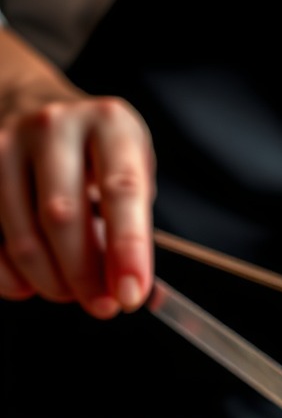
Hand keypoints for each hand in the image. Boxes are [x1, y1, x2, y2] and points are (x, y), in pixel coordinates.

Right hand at [0, 72, 154, 318]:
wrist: (41, 110)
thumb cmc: (99, 156)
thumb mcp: (132, 175)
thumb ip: (132, 226)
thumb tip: (125, 288)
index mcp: (110, 124)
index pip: (122, 191)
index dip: (128, 249)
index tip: (132, 294)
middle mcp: (55, 126)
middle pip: (62, 215)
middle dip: (84, 275)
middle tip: (103, 306)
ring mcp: (6, 141)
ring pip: (22, 231)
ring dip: (48, 278)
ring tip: (70, 292)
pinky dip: (8, 273)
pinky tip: (28, 285)